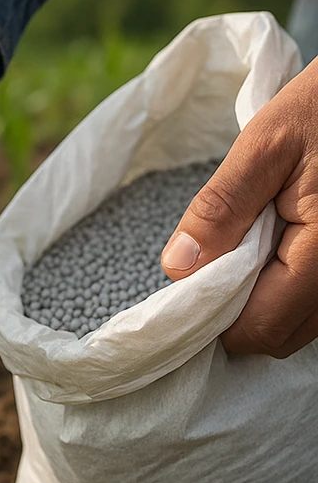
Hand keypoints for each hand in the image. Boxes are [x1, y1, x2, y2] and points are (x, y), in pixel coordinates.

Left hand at [160, 59, 317, 356]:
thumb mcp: (265, 145)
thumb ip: (221, 208)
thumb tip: (179, 268)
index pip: (261, 326)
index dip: (214, 317)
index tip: (187, 281)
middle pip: (278, 336)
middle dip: (234, 312)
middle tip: (213, 259)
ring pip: (296, 325)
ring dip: (257, 301)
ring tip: (242, 247)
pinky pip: (310, 304)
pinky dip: (279, 289)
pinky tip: (266, 250)